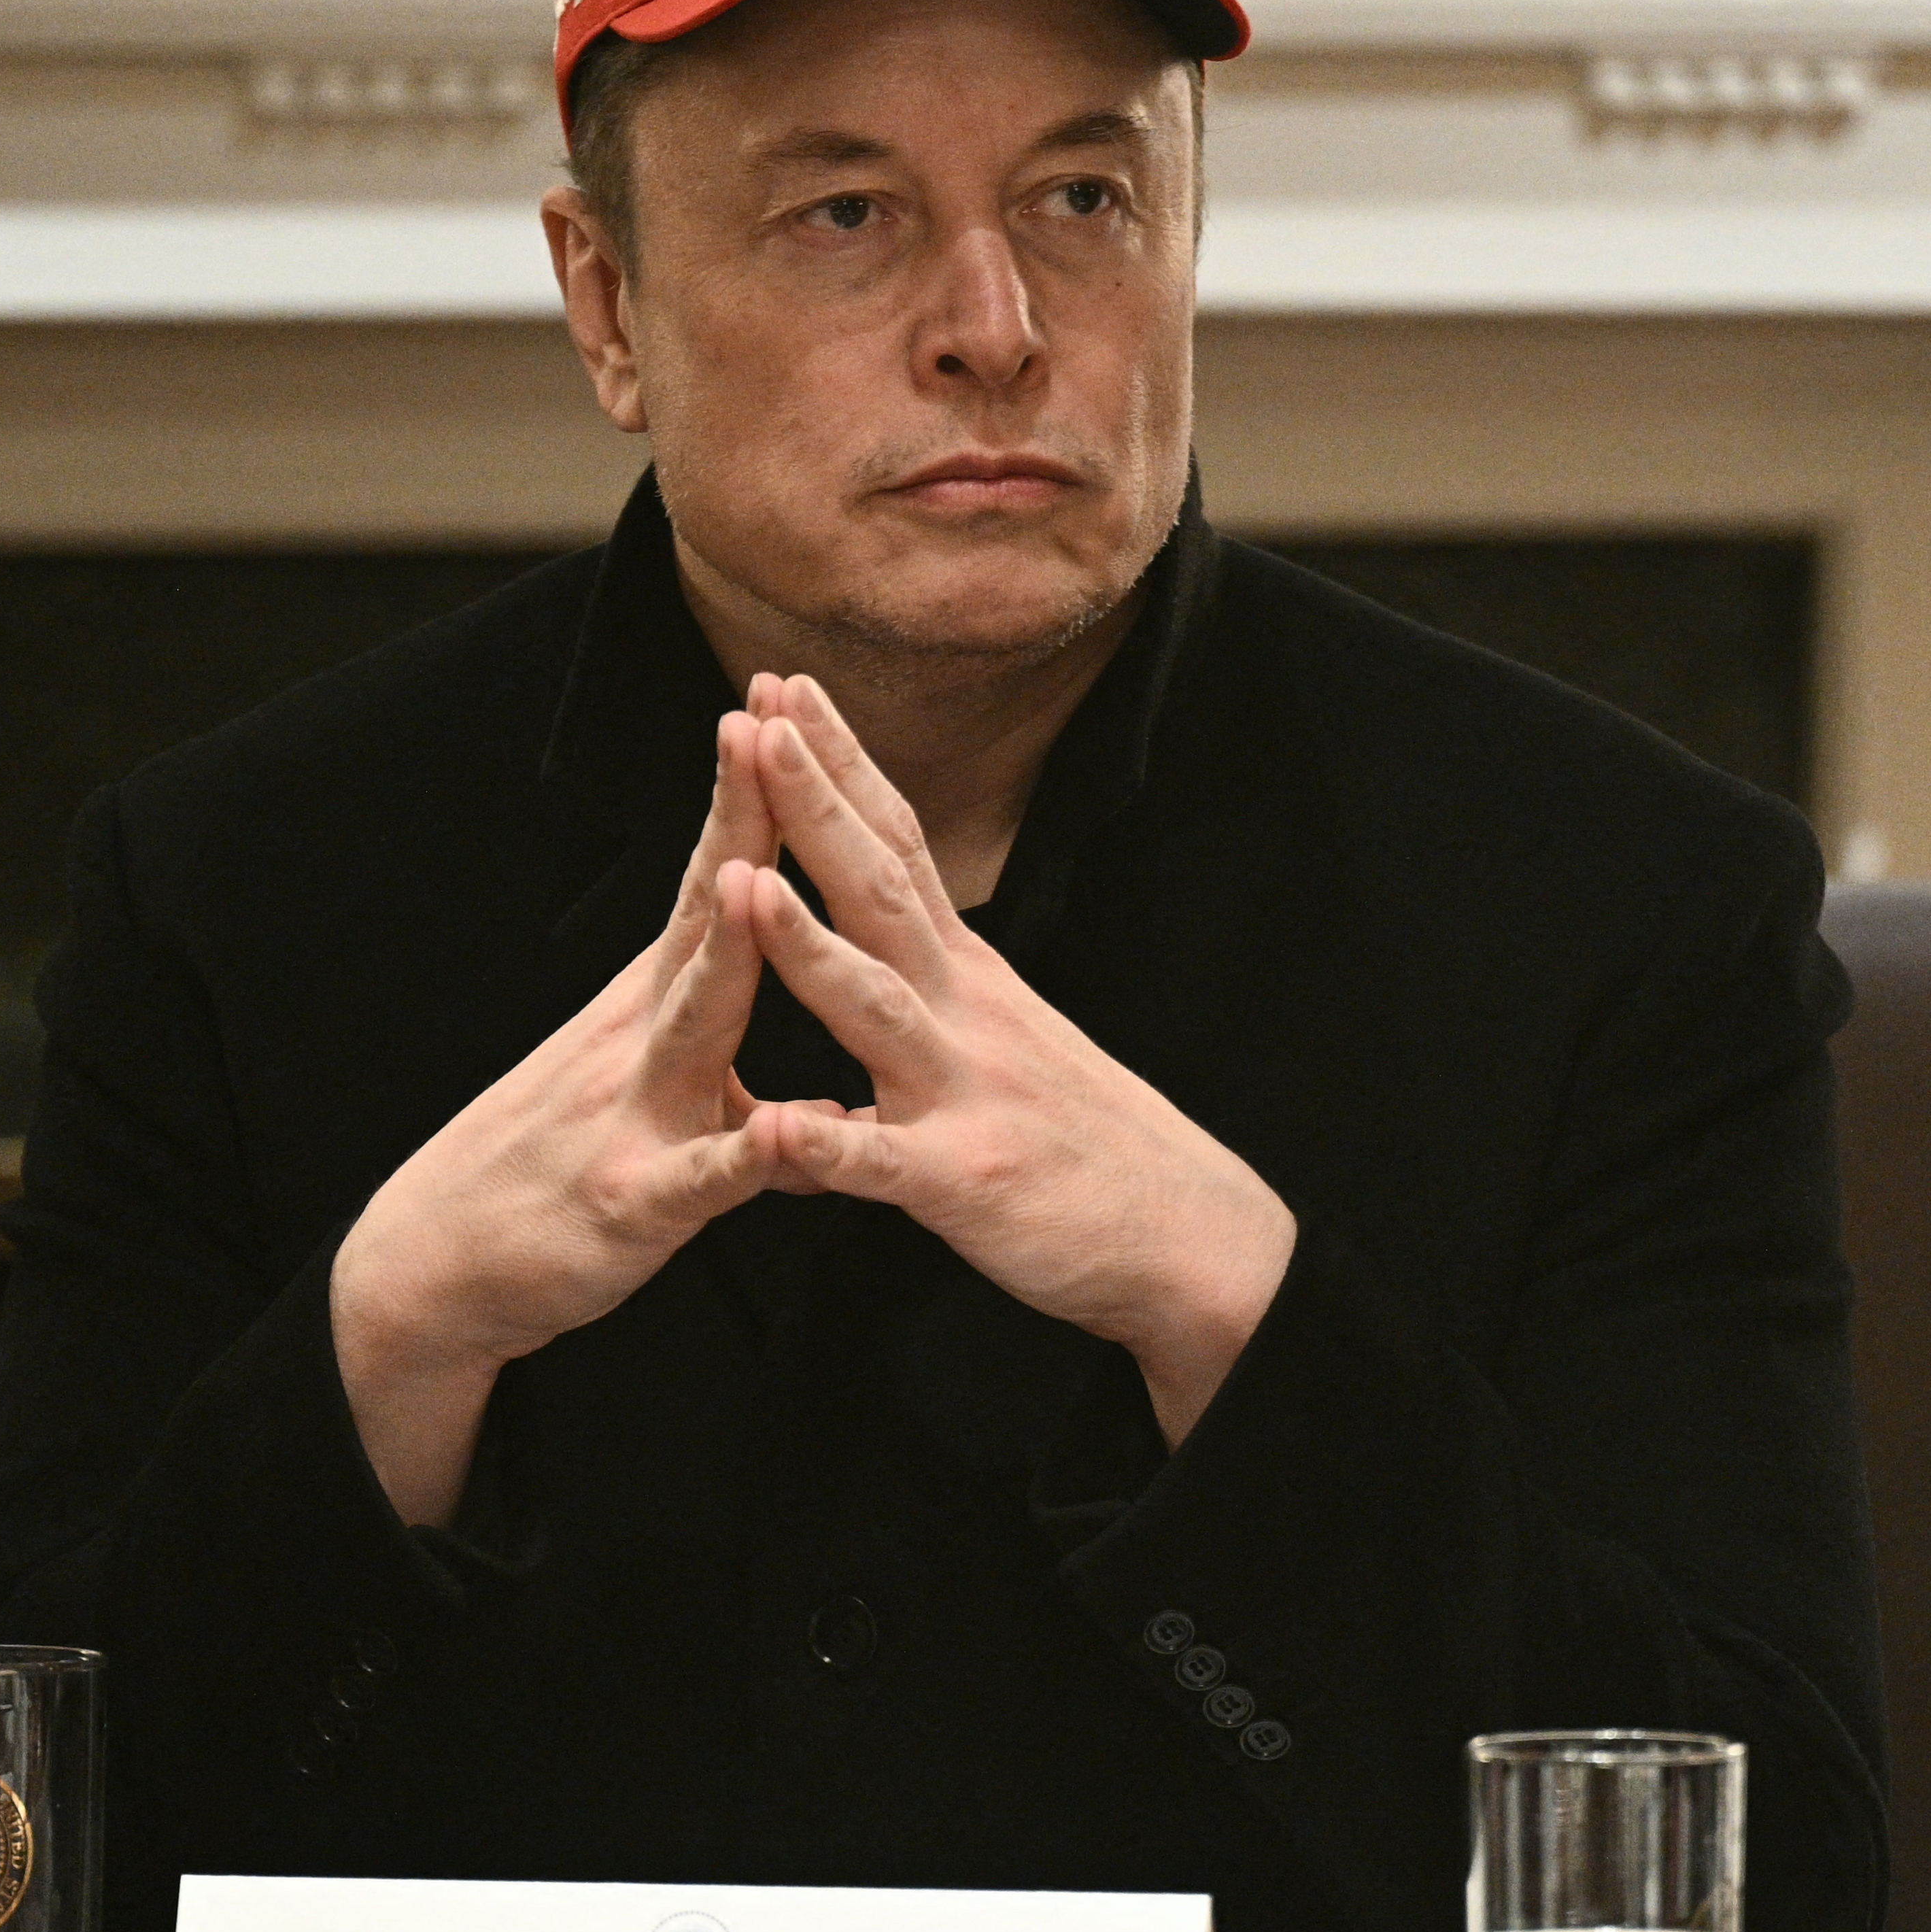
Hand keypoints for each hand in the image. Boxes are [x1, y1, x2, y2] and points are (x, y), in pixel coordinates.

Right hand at [330, 715, 826, 1525]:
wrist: (435, 1268)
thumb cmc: (556, 1170)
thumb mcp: (656, 1104)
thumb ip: (737, 1076)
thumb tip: (811, 1074)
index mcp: (660, 1005)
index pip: (717, 880)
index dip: (752, 796)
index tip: (782, 706)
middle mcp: (645, 1038)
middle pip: (709, 918)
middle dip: (744, 825)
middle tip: (766, 727)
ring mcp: (634, 1115)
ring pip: (697, 1024)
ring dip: (731, 954)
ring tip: (762, 883)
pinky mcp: (631, 1205)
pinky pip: (696, 1181)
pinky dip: (740, 1158)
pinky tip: (779, 1135)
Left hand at [733, 672, 1297, 1442]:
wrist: (1191, 1240)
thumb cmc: (1087, 1149)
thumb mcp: (1001, 1054)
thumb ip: (922, 1011)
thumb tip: (861, 952)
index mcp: (968, 979)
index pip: (896, 846)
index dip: (839, 767)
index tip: (783, 691)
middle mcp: (967, 1014)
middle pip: (881, 890)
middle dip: (814, 804)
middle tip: (757, 715)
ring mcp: (966, 1092)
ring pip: (875, 1008)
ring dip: (806, 947)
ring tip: (739, 883)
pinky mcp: (965, 1181)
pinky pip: (884, 1165)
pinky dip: (830, 1148)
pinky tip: (777, 1132)